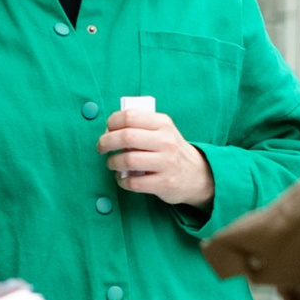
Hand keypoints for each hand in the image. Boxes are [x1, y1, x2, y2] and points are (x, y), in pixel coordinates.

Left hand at [98, 103, 213, 211]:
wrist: (198, 175)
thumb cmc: (171, 150)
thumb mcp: (163, 131)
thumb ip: (141, 126)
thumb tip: (109, 129)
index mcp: (163, 123)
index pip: (129, 116)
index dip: (111, 122)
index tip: (107, 130)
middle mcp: (166, 141)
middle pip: (126, 137)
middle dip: (106, 142)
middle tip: (101, 148)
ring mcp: (166, 163)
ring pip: (128, 160)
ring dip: (112, 162)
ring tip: (112, 163)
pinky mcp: (164, 183)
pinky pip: (133, 182)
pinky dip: (121, 181)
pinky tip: (122, 179)